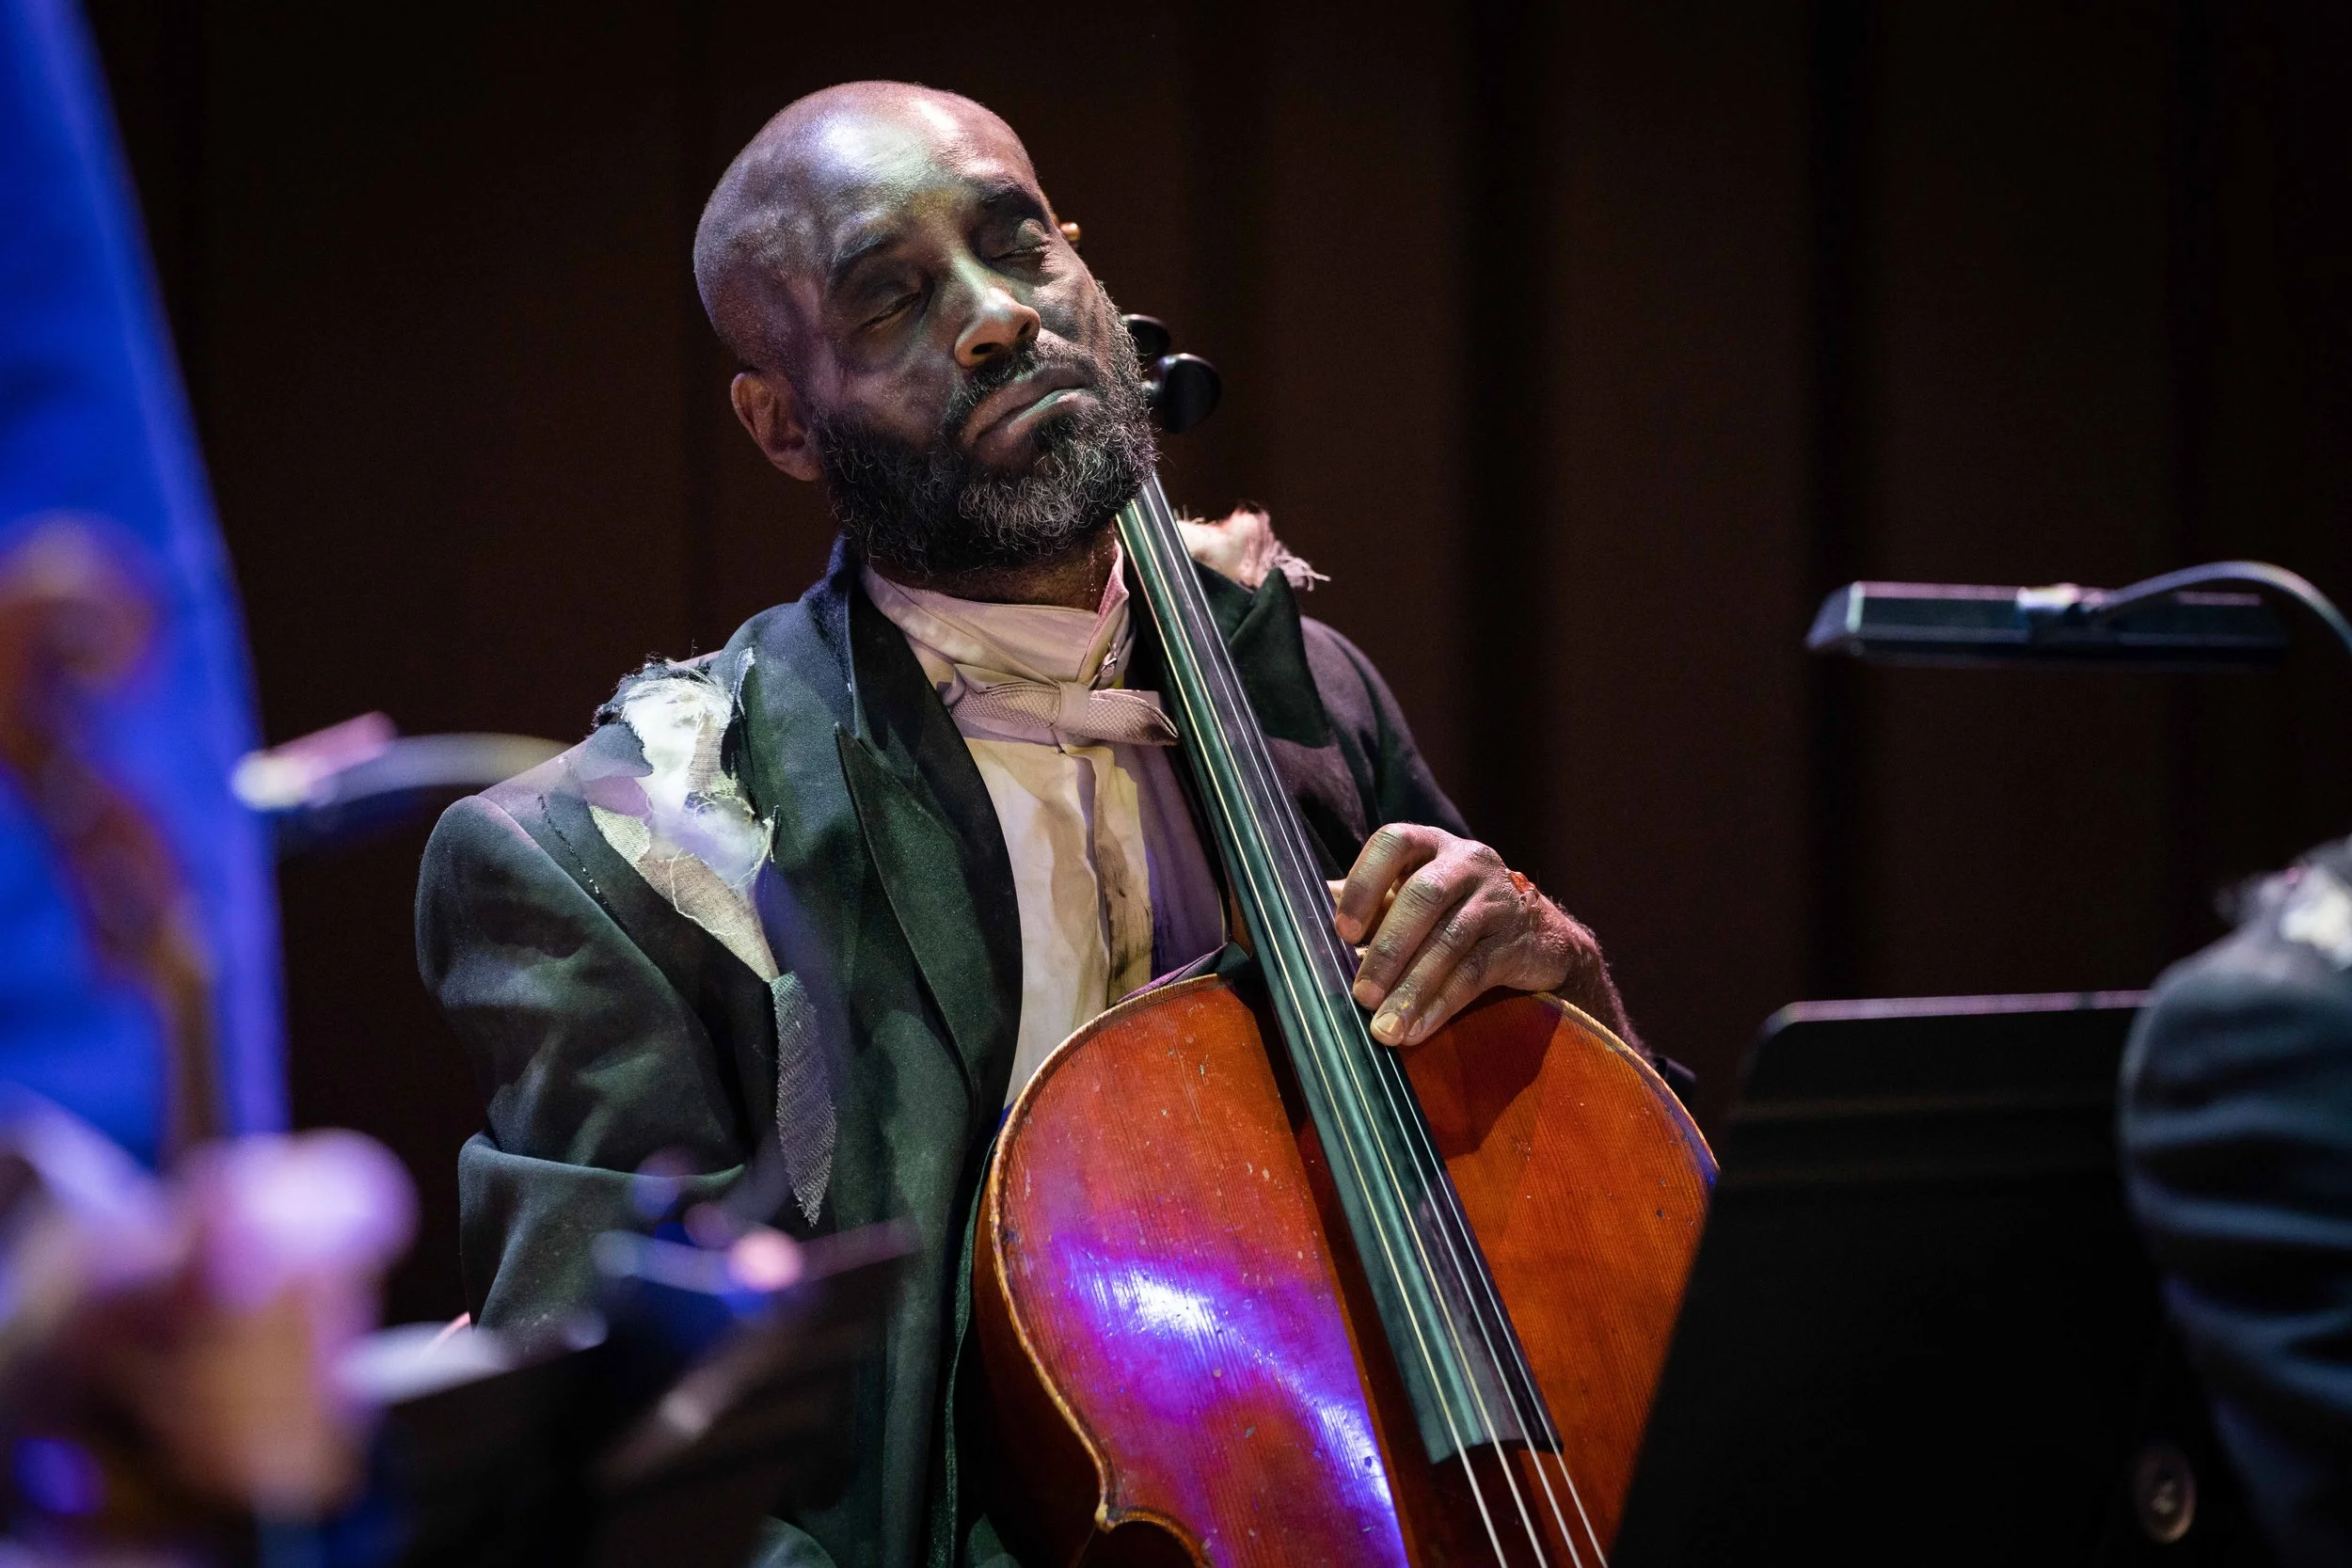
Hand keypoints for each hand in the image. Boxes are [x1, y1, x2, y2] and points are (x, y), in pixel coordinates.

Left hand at [1331, 824, 1614, 1046]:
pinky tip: (1417, 1029)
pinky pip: (1475, 973)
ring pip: (1451, 941)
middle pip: (1424, 896)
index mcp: (1430, 844)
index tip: (1343, 932)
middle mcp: (1466, 861)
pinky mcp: (1517, 940)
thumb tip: (1304, 911)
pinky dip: (1441, 1004)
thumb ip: (1370, 899)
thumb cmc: (1454, 909)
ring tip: (1384, 1028)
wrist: (1539, 933)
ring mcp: (1497, 899)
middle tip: (1361, 995)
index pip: (1394, 843)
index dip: (1365, 883)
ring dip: (1412, 988)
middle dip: (1388, 949)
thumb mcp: (1413, 893)